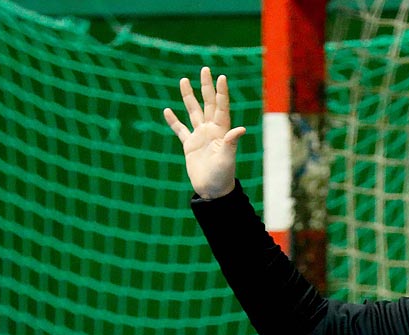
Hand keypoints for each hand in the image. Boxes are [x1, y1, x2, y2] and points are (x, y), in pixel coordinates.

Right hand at [162, 67, 247, 199]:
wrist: (212, 191)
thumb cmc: (222, 176)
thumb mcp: (227, 159)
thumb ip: (231, 143)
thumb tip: (241, 129)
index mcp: (221, 131)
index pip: (221, 107)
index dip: (221, 93)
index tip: (221, 77)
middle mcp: (211, 130)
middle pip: (208, 104)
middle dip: (206, 87)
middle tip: (205, 69)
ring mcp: (200, 137)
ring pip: (193, 112)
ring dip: (189, 97)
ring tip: (184, 80)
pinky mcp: (189, 145)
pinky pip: (180, 130)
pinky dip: (174, 121)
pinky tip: (167, 110)